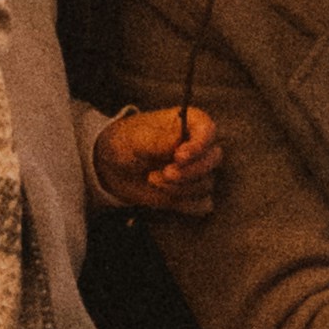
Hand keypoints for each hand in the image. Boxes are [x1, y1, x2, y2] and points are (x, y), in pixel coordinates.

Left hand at [87, 102, 216, 217]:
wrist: (115, 167)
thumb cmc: (127, 143)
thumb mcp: (136, 139)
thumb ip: (157, 140)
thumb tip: (178, 142)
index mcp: (190, 123)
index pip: (208, 131)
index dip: (198, 145)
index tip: (178, 157)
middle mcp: (199, 146)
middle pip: (213, 159)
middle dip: (189, 171)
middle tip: (165, 173)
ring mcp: (198, 170)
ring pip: (207, 183)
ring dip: (180, 188)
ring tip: (152, 179)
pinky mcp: (193, 193)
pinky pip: (203, 203)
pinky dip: (185, 204)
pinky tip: (165, 196)